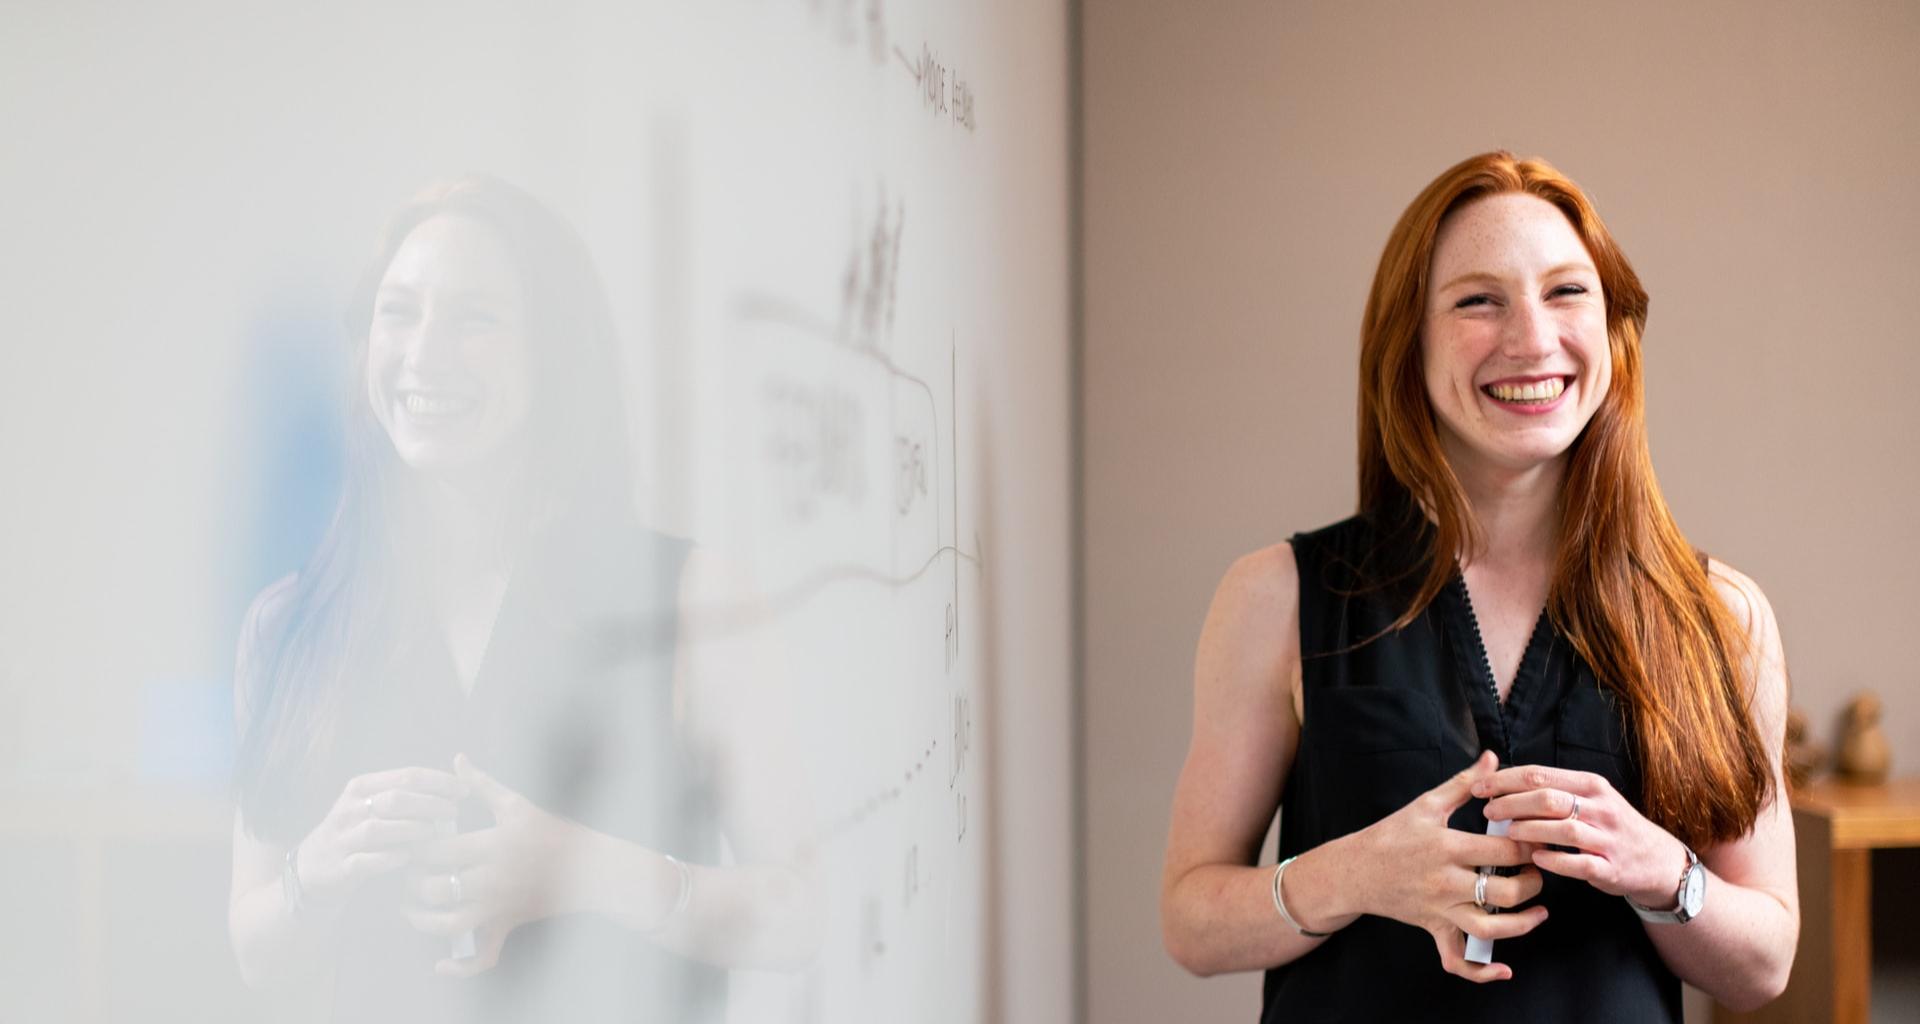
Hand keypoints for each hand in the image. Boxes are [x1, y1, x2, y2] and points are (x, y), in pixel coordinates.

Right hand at [294, 767, 467, 907]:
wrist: (311, 870)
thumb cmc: (356, 834)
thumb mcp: (372, 806)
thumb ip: (405, 795)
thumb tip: (453, 787)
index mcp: (361, 787)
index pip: (406, 775)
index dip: (439, 781)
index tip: (464, 790)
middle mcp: (349, 809)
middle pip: (395, 799)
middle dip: (430, 804)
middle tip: (454, 812)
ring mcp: (342, 839)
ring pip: (378, 829)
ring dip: (411, 830)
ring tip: (435, 833)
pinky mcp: (338, 867)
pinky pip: (364, 861)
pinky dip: (388, 859)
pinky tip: (407, 857)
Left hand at [403, 754, 590, 976]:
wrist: (588, 867)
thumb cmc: (549, 831)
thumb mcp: (515, 804)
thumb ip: (481, 784)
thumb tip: (457, 759)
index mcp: (492, 845)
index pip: (437, 851)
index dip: (414, 849)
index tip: (407, 843)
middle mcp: (493, 879)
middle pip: (435, 889)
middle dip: (412, 884)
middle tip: (406, 874)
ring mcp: (499, 906)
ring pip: (449, 925)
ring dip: (423, 921)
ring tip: (411, 909)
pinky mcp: (507, 925)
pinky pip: (483, 956)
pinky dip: (460, 967)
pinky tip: (440, 963)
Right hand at [1352, 750, 1548, 981]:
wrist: (1354, 870)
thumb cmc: (1391, 835)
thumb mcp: (1426, 804)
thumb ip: (1464, 783)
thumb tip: (1492, 758)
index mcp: (1447, 847)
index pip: (1505, 851)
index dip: (1531, 846)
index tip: (1542, 838)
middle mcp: (1446, 882)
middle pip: (1506, 892)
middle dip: (1533, 882)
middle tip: (1540, 870)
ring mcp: (1440, 910)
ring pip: (1491, 929)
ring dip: (1523, 924)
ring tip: (1539, 910)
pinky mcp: (1434, 929)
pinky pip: (1457, 960)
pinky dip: (1481, 972)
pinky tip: (1504, 969)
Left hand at [1473, 764, 1688, 908]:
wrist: (1657, 860)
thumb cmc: (1611, 826)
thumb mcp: (1590, 798)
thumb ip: (1554, 789)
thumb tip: (1503, 783)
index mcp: (1590, 785)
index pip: (1540, 775)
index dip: (1505, 780)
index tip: (1479, 787)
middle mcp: (1600, 807)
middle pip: (1547, 798)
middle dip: (1511, 803)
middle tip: (1488, 812)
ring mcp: (1607, 838)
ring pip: (1563, 828)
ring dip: (1529, 829)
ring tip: (1507, 833)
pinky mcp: (1610, 867)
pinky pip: (1579, 863)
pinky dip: (1555, 860)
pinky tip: (1535, 858)